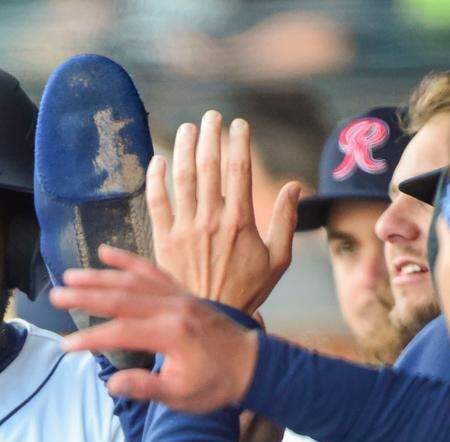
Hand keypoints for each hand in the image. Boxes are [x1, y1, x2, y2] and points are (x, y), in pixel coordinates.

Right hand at [50, 245, 259, 412]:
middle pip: (121, 297)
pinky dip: (129, 260)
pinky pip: (153, 270)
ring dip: (99, 276)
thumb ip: (146, 387)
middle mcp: (173, 308)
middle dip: (85, 297)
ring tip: (70, 275)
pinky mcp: (182, 292)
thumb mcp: (182, 396)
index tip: (66, 345)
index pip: (121, 332)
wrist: (253, 364)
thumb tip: (112, 383)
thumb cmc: (218, 384)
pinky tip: (106, 252)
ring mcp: (178, 296)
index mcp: (172, 334)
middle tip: (55, 296)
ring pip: (133, 280)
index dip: (91, 338)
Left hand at [147, 110, 299, 313]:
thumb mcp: (278, 260)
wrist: (211, 318)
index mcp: (240, 222)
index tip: (239, 124)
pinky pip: (156, 202)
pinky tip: (158, 160)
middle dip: (210, 136)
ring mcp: (184, 229)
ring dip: (183, 148)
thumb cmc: (248, 290)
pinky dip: (155, 178)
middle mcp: (211, 221)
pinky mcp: (163, 240)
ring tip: (186, 129)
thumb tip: (294, 185)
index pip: (239, 170)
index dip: (238, 142)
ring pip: (181, 178)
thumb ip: (286, 221)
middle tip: (210, 117)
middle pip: (209, 166)